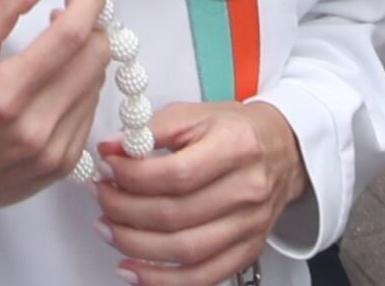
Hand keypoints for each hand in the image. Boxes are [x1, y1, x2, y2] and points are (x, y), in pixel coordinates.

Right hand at [0, 0, 112, 243]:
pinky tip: (59, 77)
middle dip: (92, 23)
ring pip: (97, 84)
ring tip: (60, 41)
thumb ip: (7, 5)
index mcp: (5, 94)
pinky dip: (82, 85)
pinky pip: (90, 113)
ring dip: (88, 53)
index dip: (90, 0)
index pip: (70, 36)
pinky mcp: (64, 166)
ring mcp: (54, 151)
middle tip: (70, 7)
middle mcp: (36, 127)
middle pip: (95, 59)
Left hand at [96, 99, 305, 285]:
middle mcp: (246, 191)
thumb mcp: (194, 114)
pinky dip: (164, 281)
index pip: (175, 175)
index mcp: (234, 149)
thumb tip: (110, 147)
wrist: (283, 150)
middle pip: (176, 216)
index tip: (106, 169)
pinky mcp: (248, 250)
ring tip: (107, 229)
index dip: (132, 177)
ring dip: (136, 246)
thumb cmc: (235, 131)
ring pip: (186, 251)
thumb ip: (151, 129)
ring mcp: (249, 226)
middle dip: (125, 210)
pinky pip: (204, 277)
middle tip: (101, 197)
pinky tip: (134, 270)